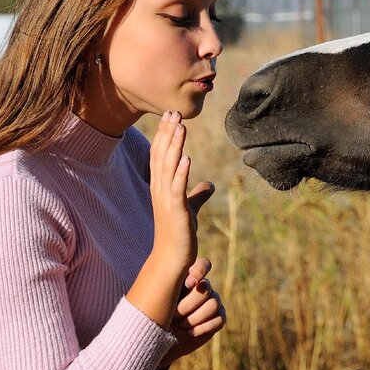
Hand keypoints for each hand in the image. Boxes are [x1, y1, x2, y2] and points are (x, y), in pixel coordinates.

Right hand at [149, 111, 215, 275]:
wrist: (172, 257)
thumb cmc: (179, 232)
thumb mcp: (190, 208)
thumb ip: (197, 195)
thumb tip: (209, 185)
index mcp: (162, 186)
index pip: (160, 154)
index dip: (165, 135)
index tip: (172, 116)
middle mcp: (160, 189)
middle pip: (162, 155)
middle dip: (168, 133)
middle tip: (173, 112)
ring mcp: (166, 199)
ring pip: (168, 167)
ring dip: (175, 146)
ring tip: (181, 127)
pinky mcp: (175, 210)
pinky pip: (177, 188)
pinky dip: (181, 172)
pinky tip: (187, 158)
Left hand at [157, 257, 226, 369]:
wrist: (156, 341)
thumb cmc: (154, 316)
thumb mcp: (160, 297)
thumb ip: (173, 283)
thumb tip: (192, 282)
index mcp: (188, 278)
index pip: (204, 265)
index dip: (200, 271)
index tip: (188, 284)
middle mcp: (203, 288)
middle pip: (206, 288)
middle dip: (189, 304)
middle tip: (174, 314)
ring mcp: (212, 302)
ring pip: (214, 303)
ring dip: (195, 318)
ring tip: (181, 325)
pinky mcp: (217, 318)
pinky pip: (219, 319)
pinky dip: (203, 327)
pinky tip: (190, 332)